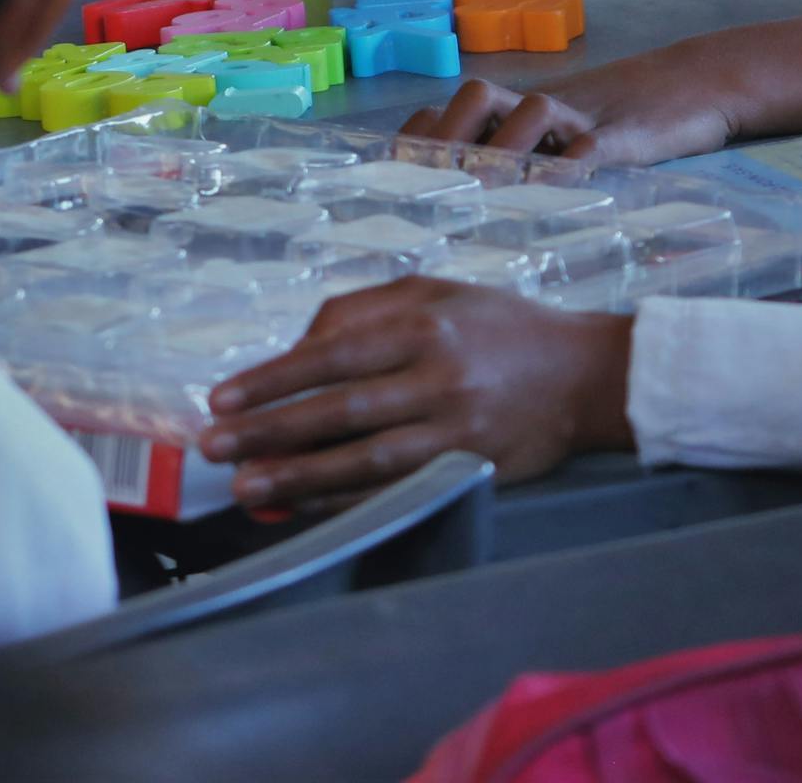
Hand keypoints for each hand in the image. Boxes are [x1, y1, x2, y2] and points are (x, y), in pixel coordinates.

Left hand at [200, 281, 634, 510]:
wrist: (585, 375)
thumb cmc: (496, 326)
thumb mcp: (431, 292)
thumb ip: (360, 311)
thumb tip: (296, 347)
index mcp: (422, 325)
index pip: (331, 355)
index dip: (272, 380)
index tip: (222, 400)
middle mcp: (438, 377)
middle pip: (341, 411)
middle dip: (271, 433)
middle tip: (216, 449)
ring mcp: (458, 430)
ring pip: (367, 461)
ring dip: (302, 478)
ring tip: (249, 490)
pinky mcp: (473, 470)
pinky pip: (398, 489)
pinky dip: (348, 501)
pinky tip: (306, 509)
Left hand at [401, 50, 738, 169]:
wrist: (693, 83)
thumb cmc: (613, 123)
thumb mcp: (557, 139)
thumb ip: (512, 163)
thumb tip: (455, 209)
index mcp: (514, 109)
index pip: (450, 110)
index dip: (416, 138)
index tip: (385, 175)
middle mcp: (538, 106)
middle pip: (478, 100)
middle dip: (448, 136)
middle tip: (425, 181)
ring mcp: (583, 116)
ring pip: (534, 112)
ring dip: (505, 148)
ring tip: (480, 186)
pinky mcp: (626, 135)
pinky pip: (593, 147)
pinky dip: (570, 168)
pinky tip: (551, 192)